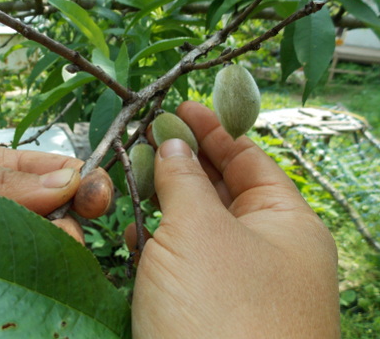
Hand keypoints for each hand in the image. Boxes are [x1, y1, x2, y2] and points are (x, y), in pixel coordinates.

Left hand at [0, 135, 111, 338]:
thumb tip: (67, 178)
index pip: (44, 172)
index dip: (77, 180)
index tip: (96, 197)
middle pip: (49, 220)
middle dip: (68, 227)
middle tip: (64, 241)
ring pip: (32, 264)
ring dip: (51, 268)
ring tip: (49, 275)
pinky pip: (3, 303)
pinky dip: (24, 305)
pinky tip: (36, 306)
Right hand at [131, 101, 339, 337]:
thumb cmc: (222, 314)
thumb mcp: (198, 230)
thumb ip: (182, 180)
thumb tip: (171, 145)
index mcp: (287, 225)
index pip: (250, 158)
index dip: (213, 128)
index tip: (178, 107)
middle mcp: (270, 253)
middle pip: (225, 189)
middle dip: (185, 162)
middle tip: (146, 138)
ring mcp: (240, 286)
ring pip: (200, 227)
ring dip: (166, 202)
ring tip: (133, 177)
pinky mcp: (209, 313)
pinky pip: (186, 264)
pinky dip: (161, 243)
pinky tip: (135, 233)